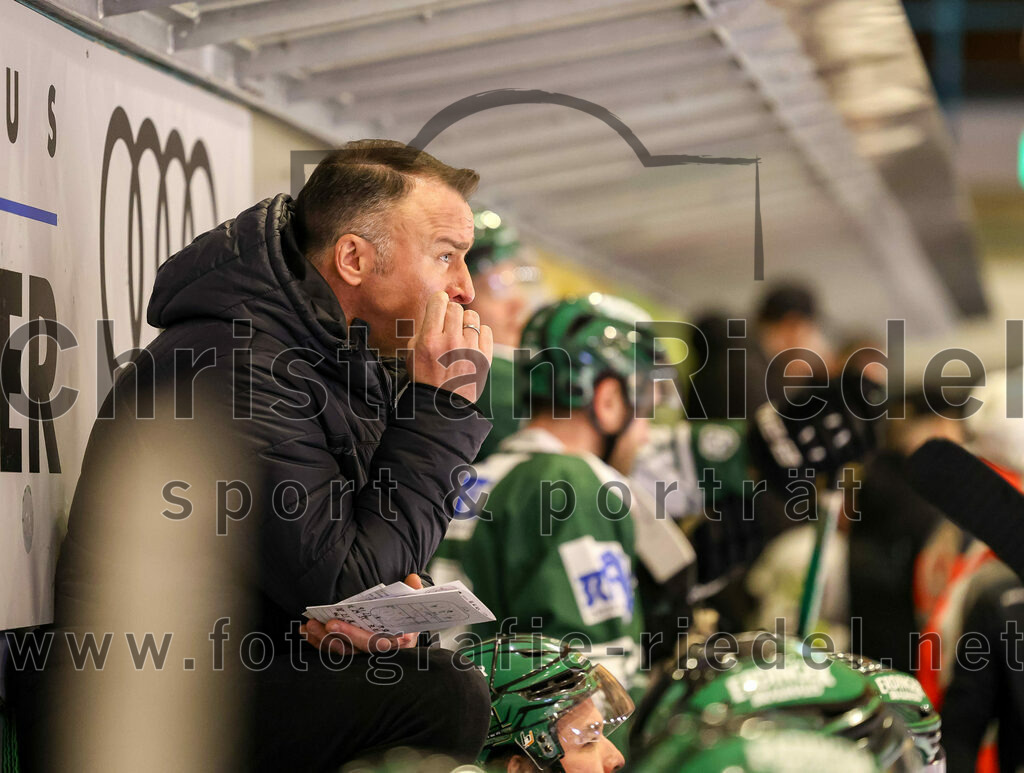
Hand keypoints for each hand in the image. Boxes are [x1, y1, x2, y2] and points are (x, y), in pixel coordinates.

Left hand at [299, 574, 423, 655]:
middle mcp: (380, 651)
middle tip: (324, 622)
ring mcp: (364, 653)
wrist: (405, 625)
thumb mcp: (415, 601)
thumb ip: (414, 591)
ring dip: (323, 639)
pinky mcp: (351, 651)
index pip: (377, 642)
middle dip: (338, 635)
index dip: (357, 635)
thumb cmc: (408, 612)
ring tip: (309, 625)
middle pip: (357, 648)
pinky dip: (318, 642)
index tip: (338, 624)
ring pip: (342, 651)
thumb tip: (413, 578)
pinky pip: (333, 650)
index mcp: (398, 640)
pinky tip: (305, 632)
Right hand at [407, 291, 492, 402]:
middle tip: (447, 324)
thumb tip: (436, 310)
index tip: (439, 305)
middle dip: (450, 312)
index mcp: (429, 339)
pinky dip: (479, 333)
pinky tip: (471, 342)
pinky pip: (486, 330)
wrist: (442, 404)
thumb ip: (422, 329)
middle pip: (456, 308)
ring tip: (459, 333)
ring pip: (472, 316)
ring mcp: (470, 349)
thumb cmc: (424, 376)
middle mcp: (451, 342)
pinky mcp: (485, 357)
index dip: (439, 300)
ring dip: (465, 322)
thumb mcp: (412, 352)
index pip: (439, 301)